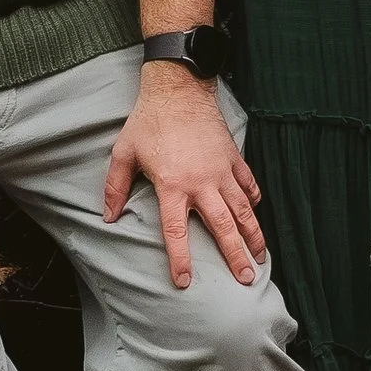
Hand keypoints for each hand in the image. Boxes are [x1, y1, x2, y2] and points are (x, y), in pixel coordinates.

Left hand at [103, 65, 267, 290]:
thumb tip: (108, 217)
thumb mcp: (124, 153)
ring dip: (254, 235)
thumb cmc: (148, 121)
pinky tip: (255, 213)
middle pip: (223, 227)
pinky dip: (253, 200)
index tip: (185, 282)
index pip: (176, 231)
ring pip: (243, 210)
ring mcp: (221, 170)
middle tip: (247, 279)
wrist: (178, 88)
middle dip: (236, 256)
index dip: (180, 259)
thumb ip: (115, 187)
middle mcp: (201, 182)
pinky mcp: (233, 157)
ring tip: (262, 256)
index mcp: (172, 185)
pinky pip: (248, 184)